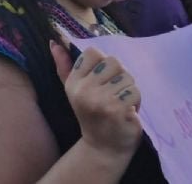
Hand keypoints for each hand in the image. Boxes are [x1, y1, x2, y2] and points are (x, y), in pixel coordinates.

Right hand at [51, 42, 143, 157]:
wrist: (103, 148)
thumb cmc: (93, 115)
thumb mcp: (76, 90)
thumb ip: (65, 66)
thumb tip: (54, 42)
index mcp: (74, 83)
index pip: (93, 53)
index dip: (103, 65)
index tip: (102, 82)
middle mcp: (83, 90)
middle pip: (115, 62)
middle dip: (120, 77)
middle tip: (113, 95)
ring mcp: (99, 100)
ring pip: (128, 77)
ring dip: (129, 91)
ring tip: (120, 104)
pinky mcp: (115, 109)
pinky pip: (135, 91)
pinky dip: (136, 101)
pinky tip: (127, 112)